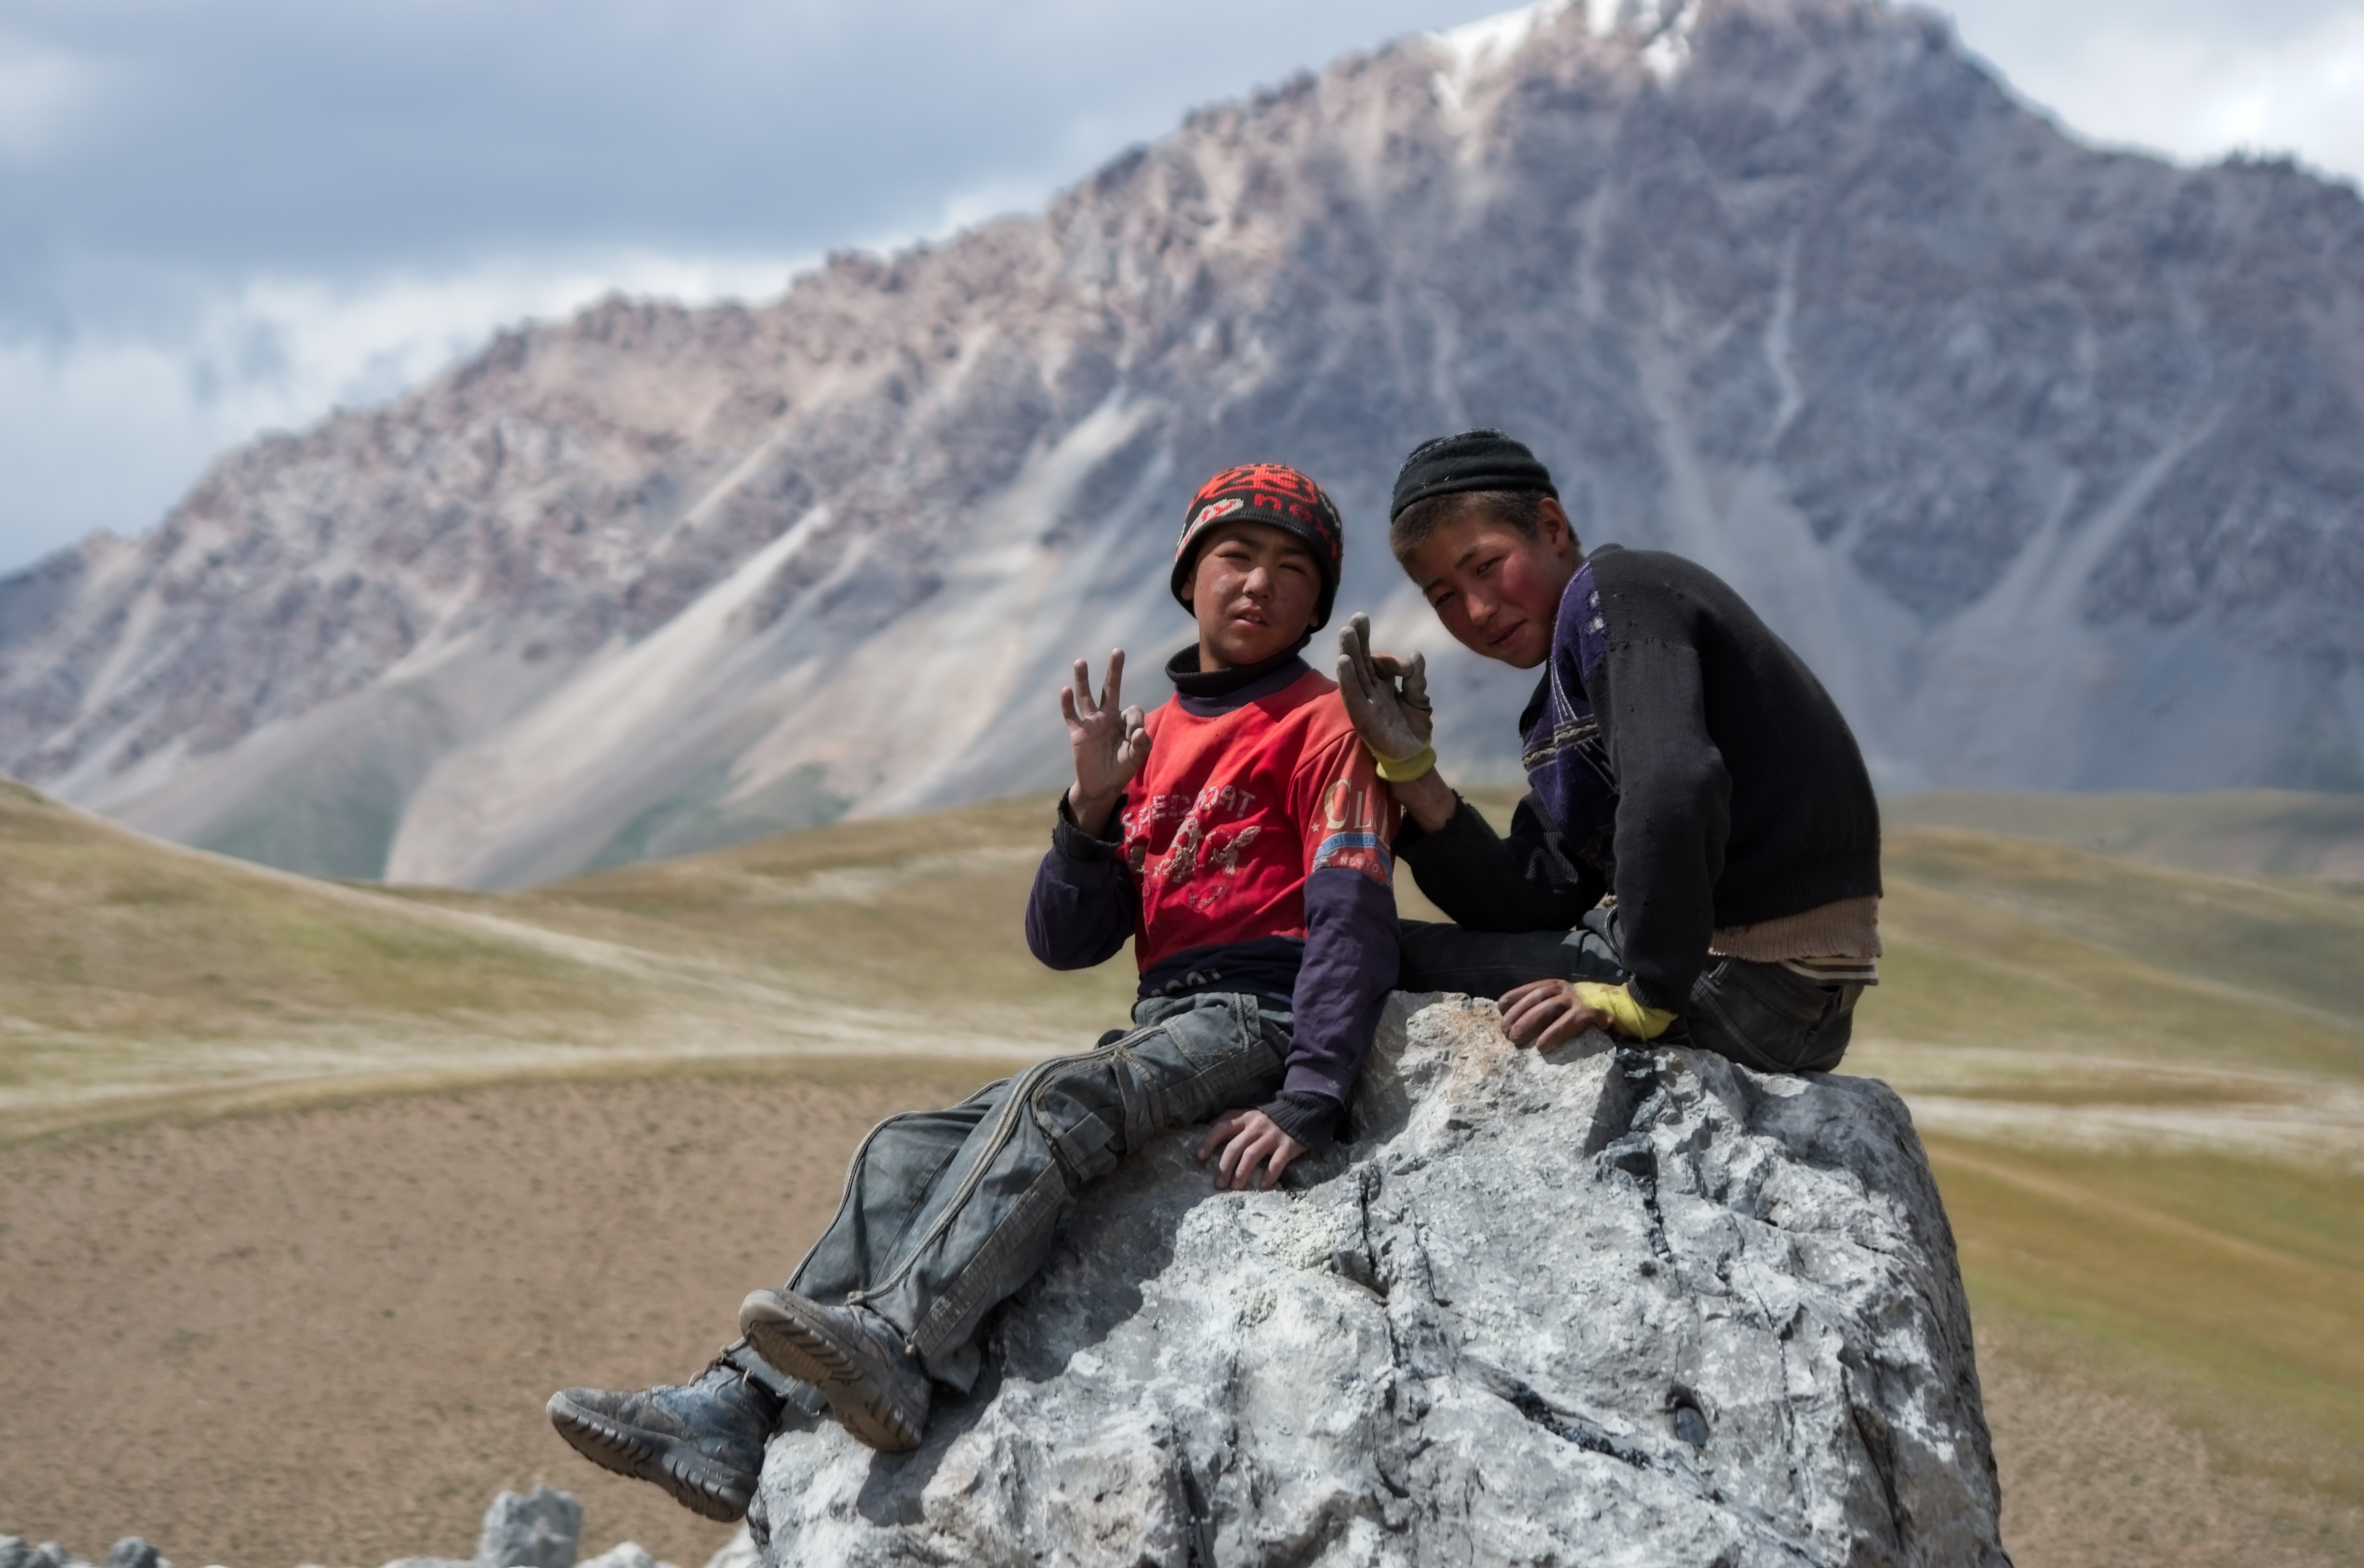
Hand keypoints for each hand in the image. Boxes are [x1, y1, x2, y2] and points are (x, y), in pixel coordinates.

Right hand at [1060, 650, 1150, 833]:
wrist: (1101, 786)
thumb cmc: (1120, 769)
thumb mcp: (1135, 759)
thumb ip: (1141, 745)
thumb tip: (1140, 732)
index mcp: (1124, 721)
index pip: (1132, 710)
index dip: (1136, 721)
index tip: (1135, 737)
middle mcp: (1107, 716)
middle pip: (1110, 689)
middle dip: (1114, 671)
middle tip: (1118, 651)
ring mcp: (1091, 723)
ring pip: (1086, 696)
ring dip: (1083, 679)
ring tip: (1081, 661)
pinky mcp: (1077, 732)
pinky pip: (1071, 715)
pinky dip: (1067, 704)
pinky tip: (1065, 691)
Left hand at [1195, 1108, 1307, 1190]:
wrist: (1300, 1112)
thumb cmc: (1269, 1117)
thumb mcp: (1249, 1113)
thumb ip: (1231, 1117)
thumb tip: (1210, 1125)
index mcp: (1244, 1119)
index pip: (1222, 1128)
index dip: (1209, 1141)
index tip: (1199, 1156)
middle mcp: (1256, 1127)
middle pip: (1235, 1147)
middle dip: (1224, 1167)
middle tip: (1218, 1184)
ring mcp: (1272, 1136)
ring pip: (1252, 1155)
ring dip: (1241, 1172)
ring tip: (1235, 1187)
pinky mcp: (1287, 1146)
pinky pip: (1277, 1162)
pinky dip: (1269, 1175)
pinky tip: (1263, 1185)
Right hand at [1335, 613, 1431, 761]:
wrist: (1414, 757)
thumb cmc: (1414, 729)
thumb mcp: (1420, 700)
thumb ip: (1416, 678)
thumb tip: (1415, 654)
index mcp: (1382, 684)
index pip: (1379, 662)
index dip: (1391, 659)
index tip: (1407, 669)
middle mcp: (1370, 689)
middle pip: (1361, 659)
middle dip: (1358, 638)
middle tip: (1357, 617)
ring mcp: (1364, 701)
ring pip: (1354, 672)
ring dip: (1349, 651)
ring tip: (1346, 631)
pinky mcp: (1361, 715)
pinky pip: (1352, 694)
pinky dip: (1347, 678)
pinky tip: (1343, 661)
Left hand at [1498, 978, 1611, 1050]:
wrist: (1631, 1006)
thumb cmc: (1594, 1010)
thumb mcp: (1569, 1004)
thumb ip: (1550, 1008)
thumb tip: (1523, 1024)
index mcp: (1558, 986)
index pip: (1531, 988)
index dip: (1514, 997)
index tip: (1500, 1009)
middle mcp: (1567, 989)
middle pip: (1535, 998)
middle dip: (1517, 1014)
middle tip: (1506, 1032)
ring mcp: (1580, 1000)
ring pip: (1548, 1008)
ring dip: (1529, 1023)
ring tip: (1516, 1038)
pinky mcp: (1594, 1013)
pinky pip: (1570, 1022)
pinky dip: (1554, 1033)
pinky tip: (1542, 1046)